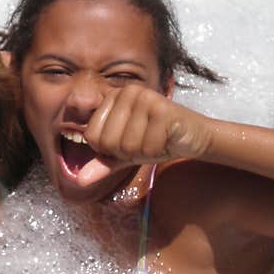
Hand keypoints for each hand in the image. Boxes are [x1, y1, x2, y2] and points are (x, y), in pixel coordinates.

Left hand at [78, 85, 213, 185]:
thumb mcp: (125, 153)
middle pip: (109, 141)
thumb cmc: (157, 141)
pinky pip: (148, 146)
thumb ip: (102, 163)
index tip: (129, 142)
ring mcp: (146, 98)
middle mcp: (128, 92)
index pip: (93, 136)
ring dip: (144, 152)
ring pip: (128, 145)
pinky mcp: (164, 109)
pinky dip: (158, 151)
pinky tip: (167, 139)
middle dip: (128, 152)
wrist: (194, 136)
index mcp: (113, 97)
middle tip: (146, 142)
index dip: (110, 149)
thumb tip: (79, 181)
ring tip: (157, 139)